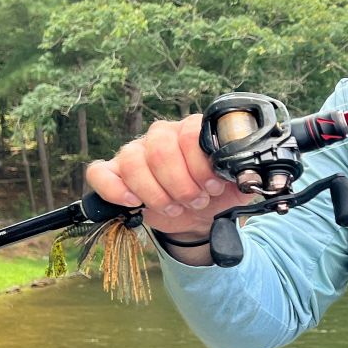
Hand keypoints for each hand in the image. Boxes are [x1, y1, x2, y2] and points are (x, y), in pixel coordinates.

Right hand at [85, 114, 253, 239]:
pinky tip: (135, 203)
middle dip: (181, 183)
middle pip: (160, 149)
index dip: (201, 166)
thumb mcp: (237, 184)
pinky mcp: (114, 172)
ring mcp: (135, 152)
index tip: (212, 188)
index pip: (189, 134)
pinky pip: (100, 172)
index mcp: (191, 131)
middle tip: (195, 201)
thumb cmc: (216, 194)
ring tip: (174, 208)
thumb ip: (243, 173)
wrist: (200, 216)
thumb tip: (247, 172)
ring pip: (132, 160)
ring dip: (156, 192)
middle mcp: (161, 135)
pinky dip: (115, 189)